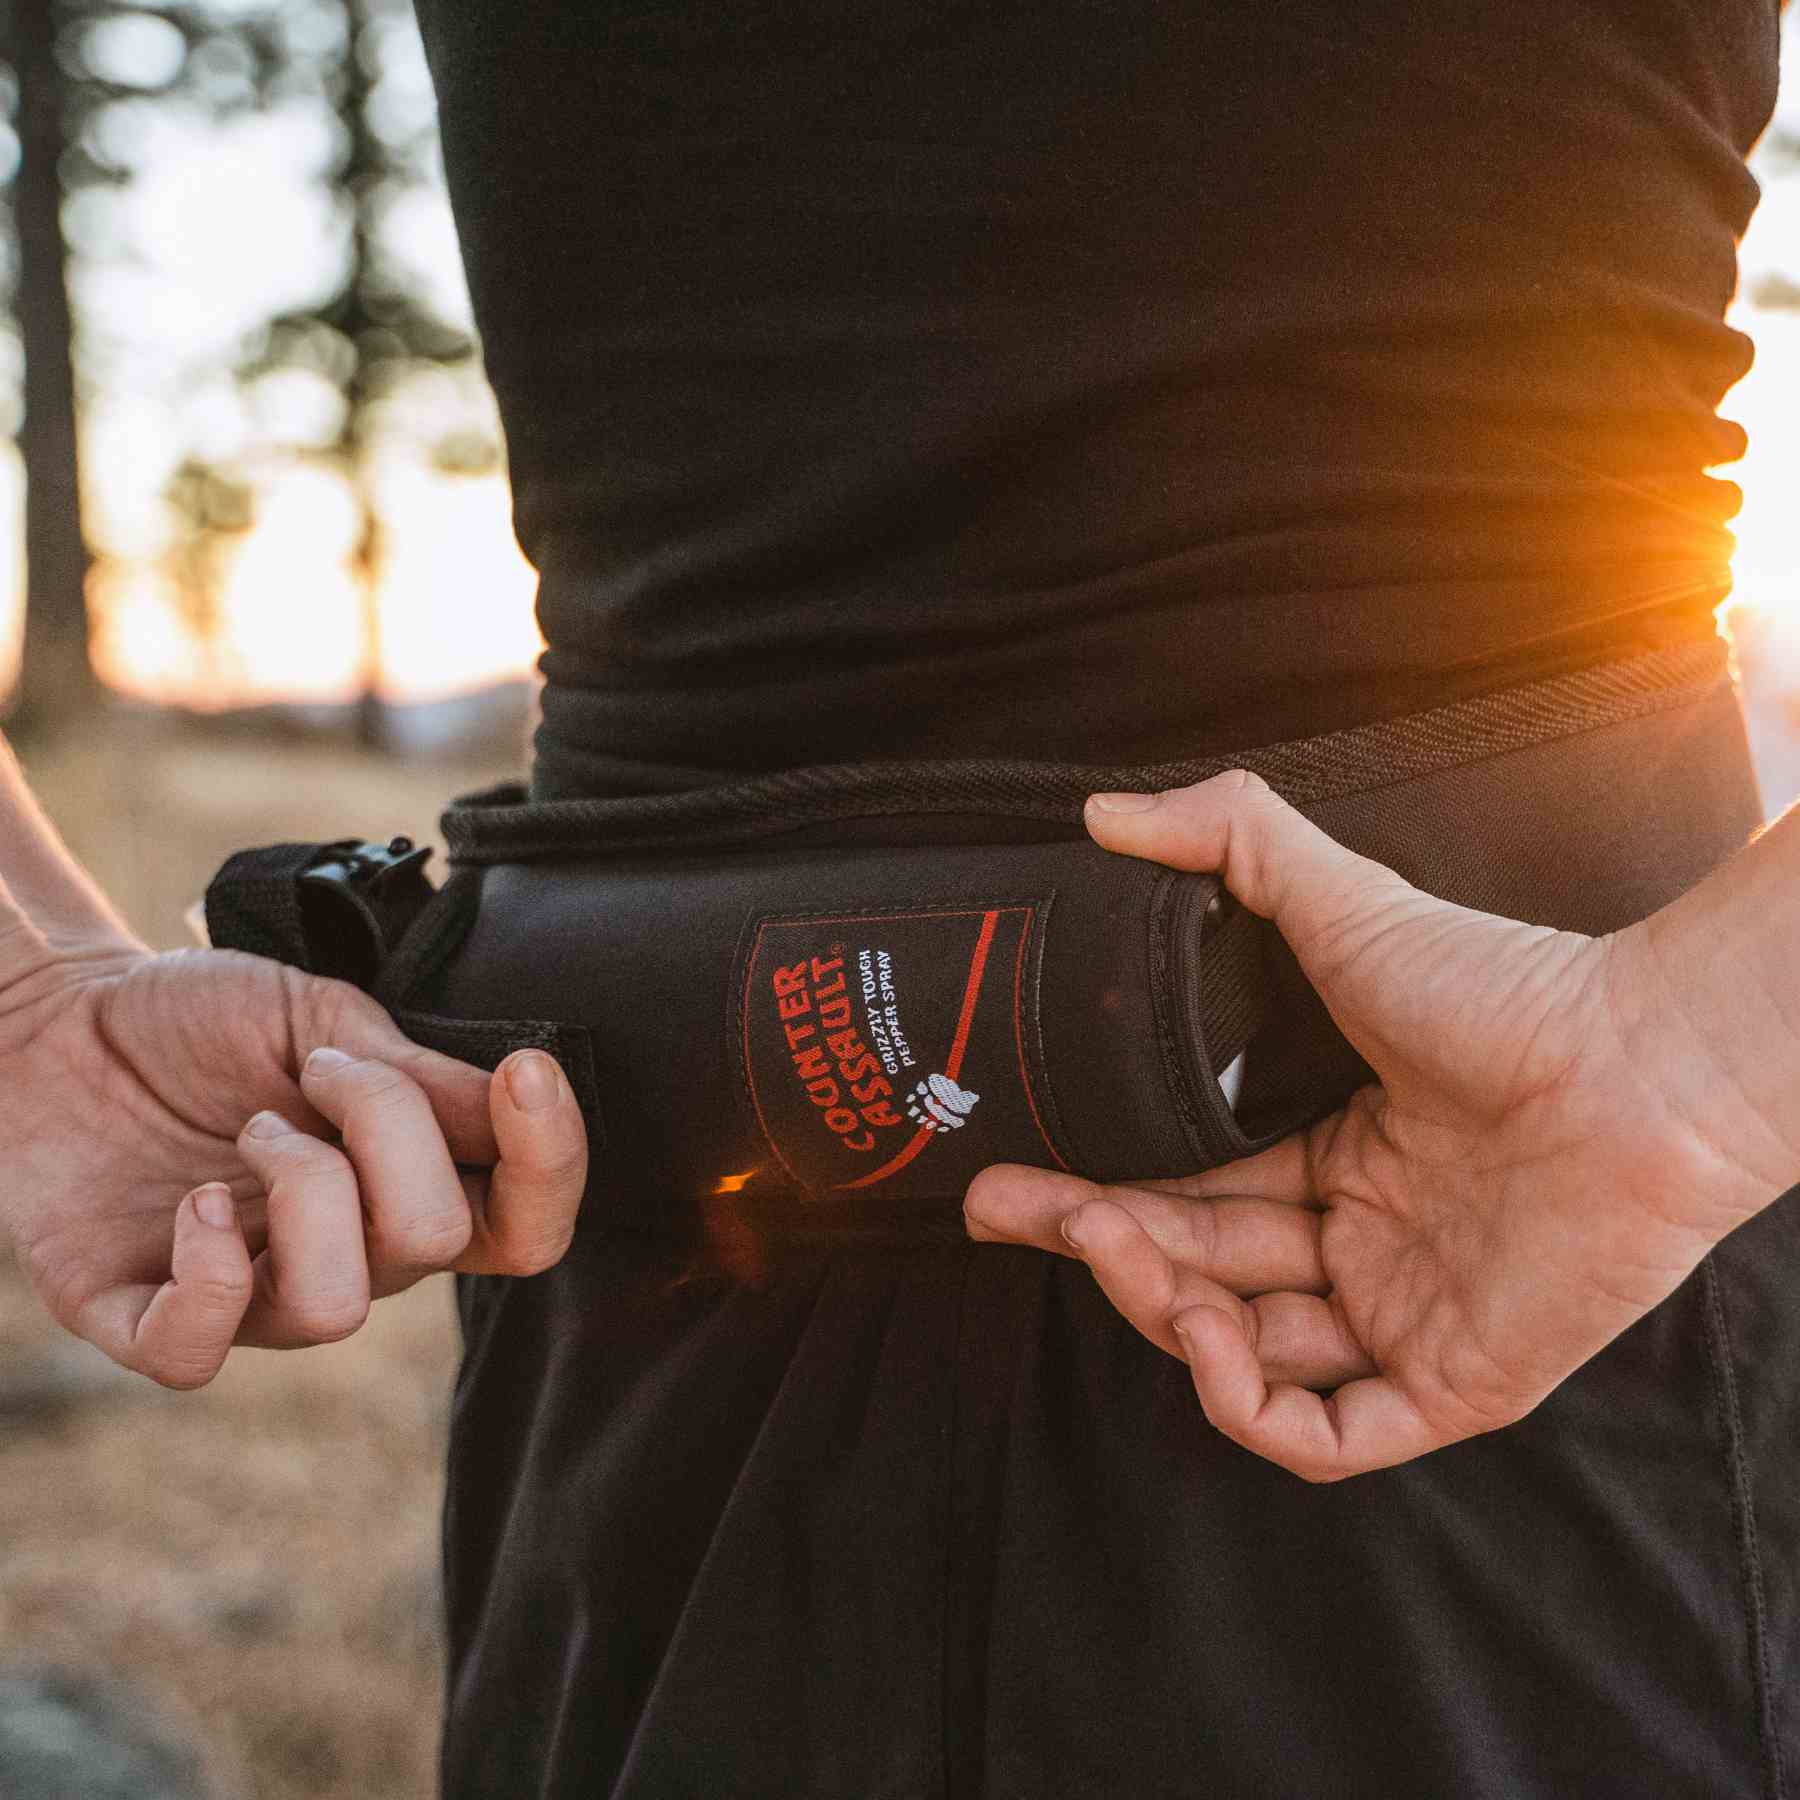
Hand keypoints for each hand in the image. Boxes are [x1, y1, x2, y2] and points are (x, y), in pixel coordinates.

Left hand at [0, 879, 587, 1390]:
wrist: (63, 1016)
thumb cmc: (208, 1019)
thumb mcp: (327, 1019)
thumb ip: (418, 1074)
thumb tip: (519, 1095)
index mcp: (410, 1186)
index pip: (528, 1227)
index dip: (551, 1167)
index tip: (524, 1071)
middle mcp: (349, 1256)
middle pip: (433, 1242)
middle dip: (384, 1126)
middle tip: (316, 1074)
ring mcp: (249, 1295)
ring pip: (334, 1308)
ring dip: (301, 1188)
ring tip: (250, 1130)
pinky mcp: (138, 1316)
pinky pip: (197, 1350)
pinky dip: (206, 1274)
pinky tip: (192, 1202)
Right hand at [964, 771, 1756, 1481]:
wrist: (1637, 1059)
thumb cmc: (1504, 985)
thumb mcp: (1341, 901)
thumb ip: (1227, 838)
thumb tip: (1106, 808)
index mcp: (1337, 1158)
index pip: (1189, 1198)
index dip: (1094, 1194)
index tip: (1008, 1176)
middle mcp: (1363, 1244)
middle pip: (1195, 1273)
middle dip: (1095, 1245)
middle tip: (1010, 1205)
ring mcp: (1404, 1319)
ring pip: (1245, 1355)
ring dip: (1161, 1313)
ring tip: (1120, 1252)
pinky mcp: (1451, 1385)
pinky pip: (1325, 1435)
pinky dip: (1248, 1407)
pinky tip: (1205, 1346)